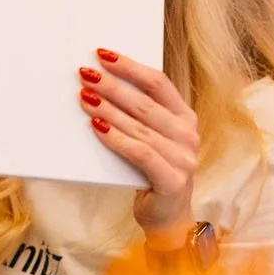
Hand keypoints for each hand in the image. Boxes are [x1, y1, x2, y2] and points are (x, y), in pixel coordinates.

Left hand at [78, 49, 198, 240]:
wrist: (168, 220)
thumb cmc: (153, 174)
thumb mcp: (151, 140)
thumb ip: (138, 116)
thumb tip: (101, 85)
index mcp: (185, 118)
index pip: (158, 83)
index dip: (130, 67)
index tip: (103, 54)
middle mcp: (188, 135)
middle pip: (146, 103)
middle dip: (113, 86)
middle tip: (85, 74)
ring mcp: (184, 158)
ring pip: (140, 127)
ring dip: (108, 110)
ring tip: (84, 98)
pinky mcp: (172, 180)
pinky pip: (140, 153)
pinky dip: (117, 139)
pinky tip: (97, 128)